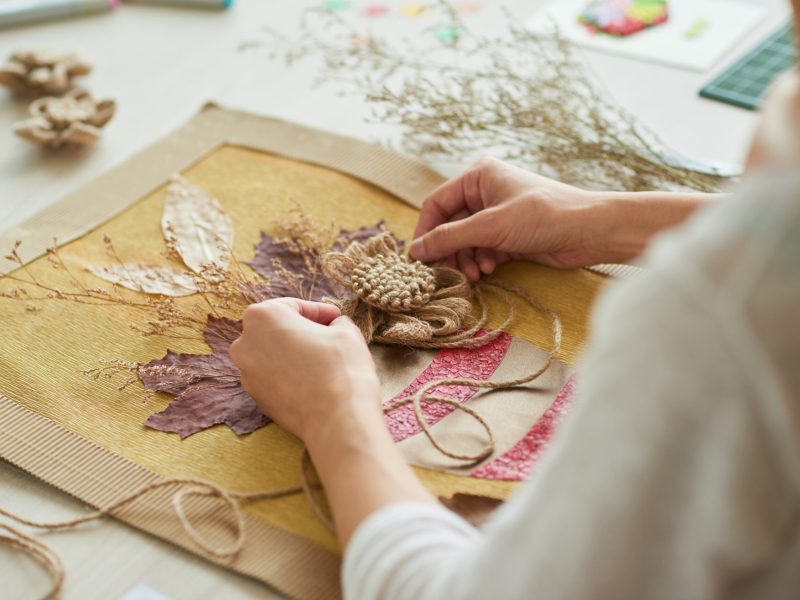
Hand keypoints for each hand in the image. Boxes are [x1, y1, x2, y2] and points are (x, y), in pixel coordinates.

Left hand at [229, 298, 381, 442]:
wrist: (337, 420)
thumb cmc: (341, 368)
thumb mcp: (346, 331)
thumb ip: (336, 322)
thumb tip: (334, 326)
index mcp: (262, 316)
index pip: (294, 306)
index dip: (320, 311)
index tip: (337, 318)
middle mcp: (245, 343)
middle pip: (278, 329)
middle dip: (302, 330)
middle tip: (330, 336)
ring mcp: (247, 373)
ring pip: (273, 354)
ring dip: (294, 353)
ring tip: (322, 360)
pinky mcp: (256, 398)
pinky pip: (273, 377)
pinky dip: (290, 374)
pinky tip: (313, 380)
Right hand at [410, 157, 599, 279]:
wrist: (590, 231)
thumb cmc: (543, 216)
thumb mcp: (491, 226)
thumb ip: (450, 238)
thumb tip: (415, 251)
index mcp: (478, 176)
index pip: (437, 203)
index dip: (426, 231)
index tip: (418, 259)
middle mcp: (486, 192)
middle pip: (450, 225)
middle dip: (449, 250)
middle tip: (445, 273)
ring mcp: (498, 214)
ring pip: (466, 240)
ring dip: (466, 259)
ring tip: (474, 274)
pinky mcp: (510, 234)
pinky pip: (482, 249)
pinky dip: (481, 261)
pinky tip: (488, 270)